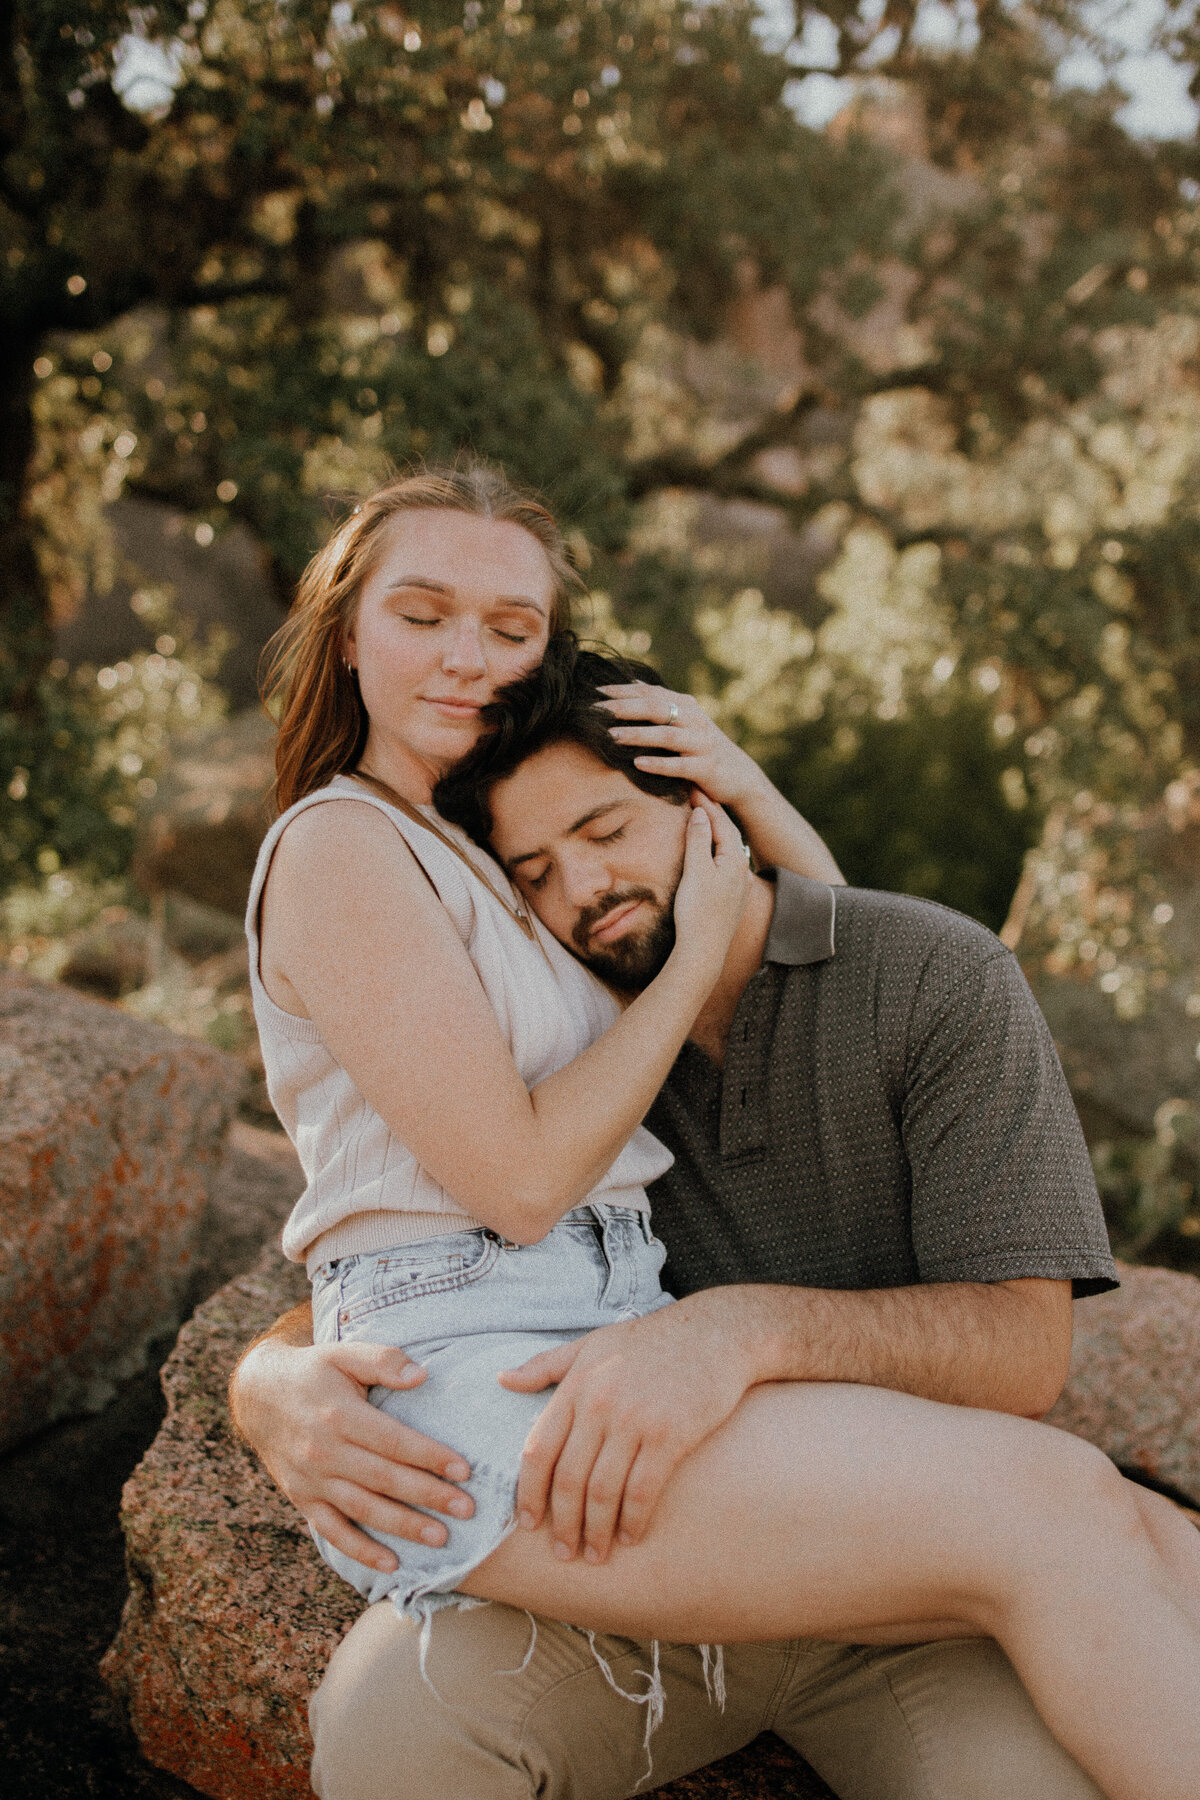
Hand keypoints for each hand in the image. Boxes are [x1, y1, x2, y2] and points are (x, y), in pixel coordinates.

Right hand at [229, 1336, 474, 1572]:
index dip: (430, 1456)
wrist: (258, 1396)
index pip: (394, 1441)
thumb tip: (422, 1375)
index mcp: (340, 1415)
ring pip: (363, 1509)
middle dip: (428, 1497)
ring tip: (441, 1538)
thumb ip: (383, 1361)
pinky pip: (332, 1531)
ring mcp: (312, 1479)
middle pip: (384, 1479)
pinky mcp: (302, 1498)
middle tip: (467, 1510)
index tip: (464, 1470)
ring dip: (403, 1526)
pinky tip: (391, 1563)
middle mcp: (325, 1451)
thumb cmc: (313, 1372)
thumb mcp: (344, 1354)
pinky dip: (360, 1551)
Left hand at [498, 1299, 754, 1563]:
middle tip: (564, 1553)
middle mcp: (599, 1404)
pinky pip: (642, 1491)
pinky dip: (633, 1521)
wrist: (714, 1333)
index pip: (538, 1450)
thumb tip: (501, 1379)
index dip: (529, 1493)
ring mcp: (635, 1420)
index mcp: (576, 1385)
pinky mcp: (670, 1436)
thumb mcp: (591, 1344)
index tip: (528, 1523)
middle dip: (563, 1524)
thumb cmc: (650, 1341)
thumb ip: (544, 1365)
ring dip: (596, 1531)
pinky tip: (631, 1537)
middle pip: (568, 1480)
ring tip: (596, 1554)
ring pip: (603, 1492)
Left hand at [596, 681, 770, 814]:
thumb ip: (661, 704)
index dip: (622, 691)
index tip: (595, 691)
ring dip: (638, 735)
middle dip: (623, 708)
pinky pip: (680, 766)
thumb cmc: (701, 748)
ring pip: (667, 736)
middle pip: (656, 709)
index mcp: (685, 705)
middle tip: (596, 711)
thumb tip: (632, 683)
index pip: (650, 693)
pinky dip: (659, 764)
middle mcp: (694, 720)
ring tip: (611, 736)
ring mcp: (702, 743)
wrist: (740, 776)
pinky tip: (637, 764)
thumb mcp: (684, 721)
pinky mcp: (707, 768)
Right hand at [669, 794, 753, 978]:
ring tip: (698, 814)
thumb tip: (699, 812)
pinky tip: (703, 848)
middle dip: (711, 812)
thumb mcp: (696, 870)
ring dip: (711, 830)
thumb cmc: (698, 911)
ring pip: (724, 847)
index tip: (691, 785)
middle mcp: (741, 869)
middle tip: (695, 792)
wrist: (703, 952)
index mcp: (735, 859)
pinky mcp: (728, 897)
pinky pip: (721, 861)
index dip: (706, 803)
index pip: (721, 821)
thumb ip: (698, 839)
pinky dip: (711, 847)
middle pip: (726, 832)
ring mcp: (736, 884)